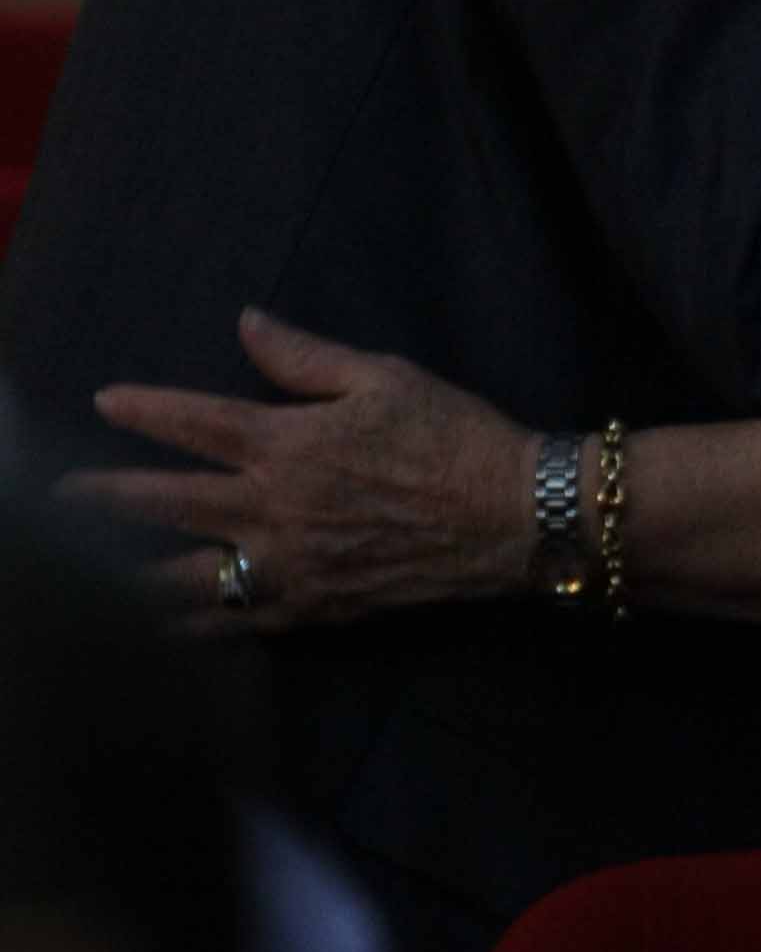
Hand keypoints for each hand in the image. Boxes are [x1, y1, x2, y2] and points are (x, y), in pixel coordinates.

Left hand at [67, 312, 535, 631]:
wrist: (509, 517)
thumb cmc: (451, 434)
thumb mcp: (383, 375)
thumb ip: (305, 357)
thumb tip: (247, 324)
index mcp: (290, 445)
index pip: (197, 425)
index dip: (145, 411)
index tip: (104, 401)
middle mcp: (275, 512)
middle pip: (168, 505)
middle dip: (106, 499)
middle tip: (61, 498)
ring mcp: (288, 570)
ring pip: (185, 579)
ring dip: (128, 574)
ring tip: (83, 573)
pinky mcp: (311, 610)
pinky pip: (233, 624)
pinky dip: (188, 626)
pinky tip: (158, 627)